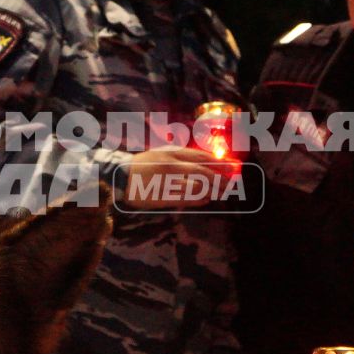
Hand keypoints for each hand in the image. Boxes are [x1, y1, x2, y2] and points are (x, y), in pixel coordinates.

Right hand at [124, 146, 238, 208]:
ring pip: (196, 187)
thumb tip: (204, 160)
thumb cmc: (144, 164)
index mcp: (171, 153)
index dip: (218, 162)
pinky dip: (198, 200)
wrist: (121, 176)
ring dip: (211, 190)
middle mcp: (171, 166)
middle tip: (230, 184)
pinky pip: (185, 199)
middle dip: (219, 178)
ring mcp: (167, 182)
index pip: (201, 157)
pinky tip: (206, 200)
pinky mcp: (162, 197)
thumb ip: (181, 155)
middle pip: (202, 172)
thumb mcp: (161, 153)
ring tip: (221, 193)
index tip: (232, 167)